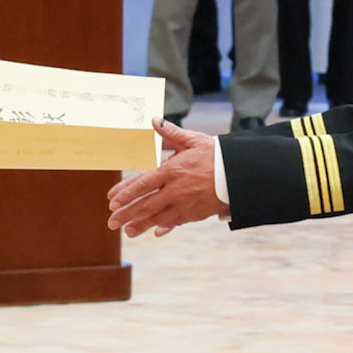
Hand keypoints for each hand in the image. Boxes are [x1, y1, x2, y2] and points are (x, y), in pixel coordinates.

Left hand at [107, 120, 229, 235]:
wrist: (240, 174)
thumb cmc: (216, 154)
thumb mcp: (193, 140)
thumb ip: (171, 133)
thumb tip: (154, 120)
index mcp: (173, 170)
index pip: (143, 183)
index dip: (126, 193)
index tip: (112, 200)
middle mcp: (176, 190)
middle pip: (146, 204)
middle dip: (127, 214)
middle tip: (112, 222)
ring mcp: (185, 204)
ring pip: (158, 217)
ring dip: (141, 224)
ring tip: (128, 231)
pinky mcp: (195, 213)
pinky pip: (176, 222)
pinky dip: (166, 227)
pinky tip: (156, 232)